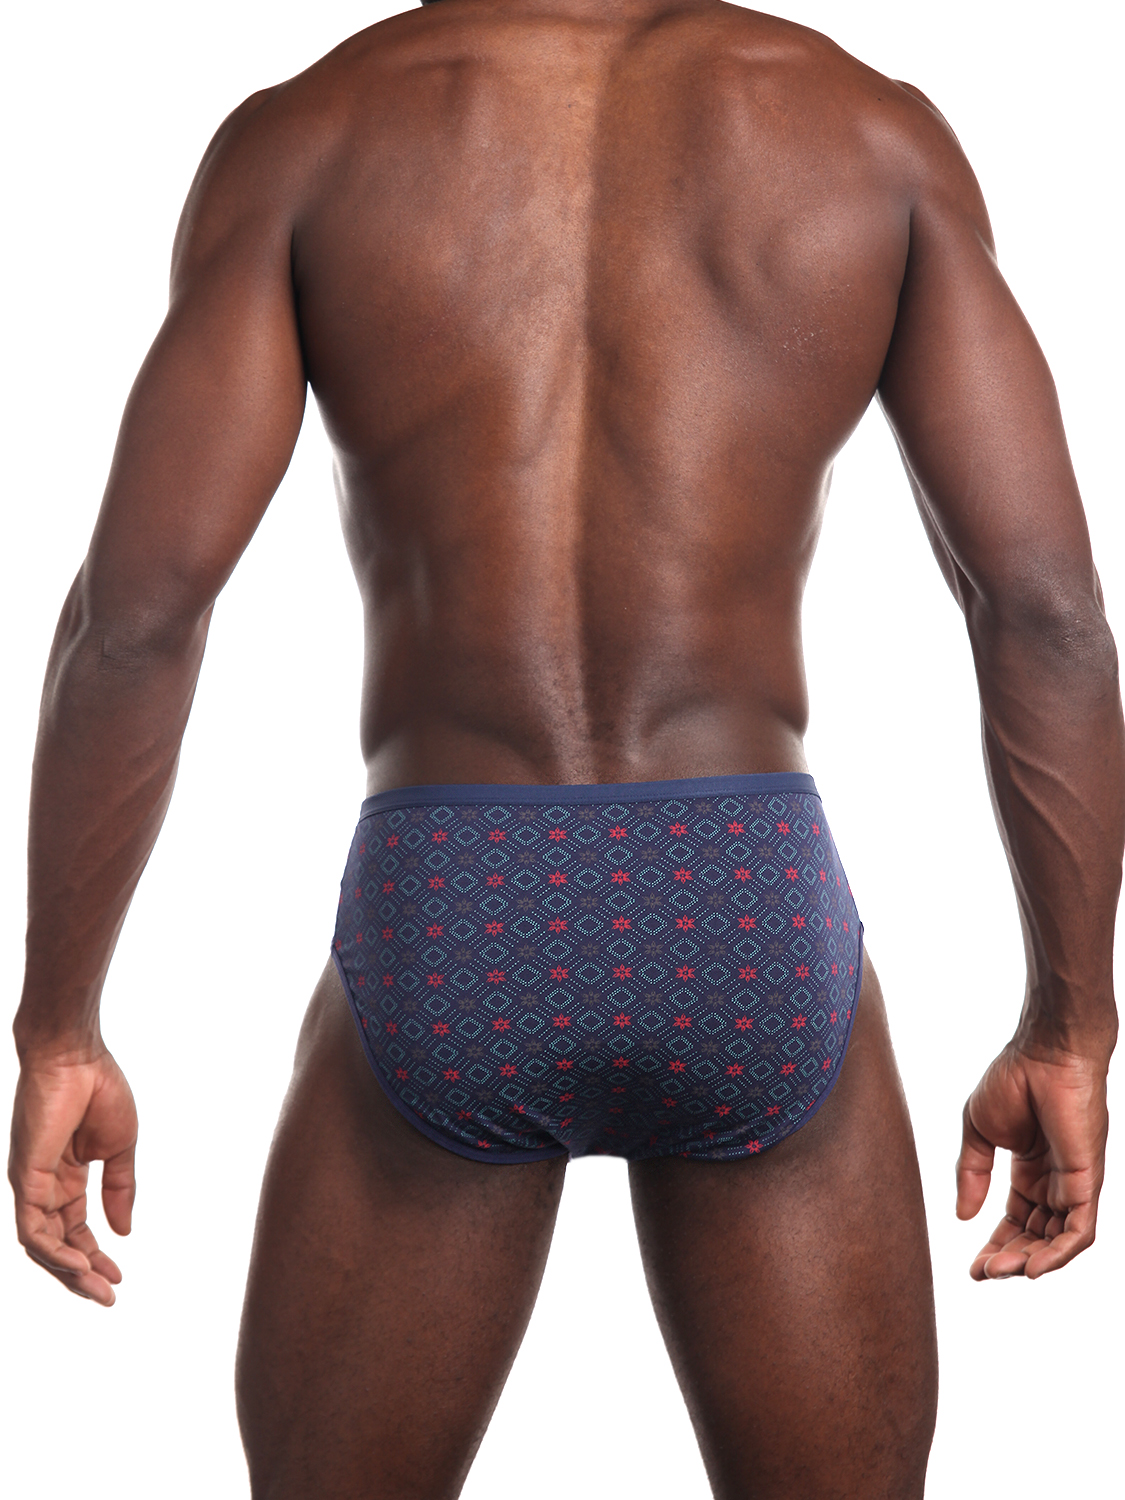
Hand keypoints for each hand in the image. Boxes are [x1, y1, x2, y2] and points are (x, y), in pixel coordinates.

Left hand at [8, 1047, 136, 1305]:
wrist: (78, 1055)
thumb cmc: (100, 1089)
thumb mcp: (119, 1147)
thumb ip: (120, 1188)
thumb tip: (124, 1230)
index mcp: (66, 1176)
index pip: (75, 1229)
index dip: (94, 1256)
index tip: (119, 1277)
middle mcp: (44, 1186)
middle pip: (57, 1244)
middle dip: (81, 1274)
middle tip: (107, 1296)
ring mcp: (31, 1183)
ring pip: (42, 1244)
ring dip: (68, 1271)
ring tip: (97, 1288)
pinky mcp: (25, 1178)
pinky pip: (32, 1227)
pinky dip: (52, 1250)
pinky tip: (77, 1264)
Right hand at [955, 1041, 1109, 1278]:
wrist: (1043, 1053)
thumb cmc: (1013, 1078)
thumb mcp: (978, 1131)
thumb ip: (971, 1173)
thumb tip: (963, 1216)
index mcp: (1030, 1170)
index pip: (1017, 1221)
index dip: (996, 1245)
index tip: (973, 1268)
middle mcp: (1055, 1182)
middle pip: (1036, 1237)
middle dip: (1009, 1259)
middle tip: (984, 1273)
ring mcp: (1074, 1184)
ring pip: (1057, 1241)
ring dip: (1029, 1262)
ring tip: (1000, 1271)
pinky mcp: (1088, 1182)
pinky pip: (1079, 1231)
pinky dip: (1058, 1254)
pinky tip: (1032, 1267)